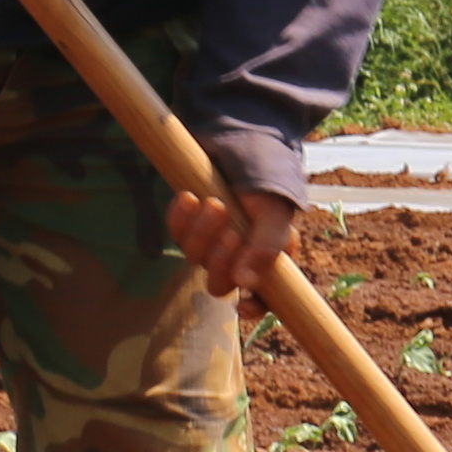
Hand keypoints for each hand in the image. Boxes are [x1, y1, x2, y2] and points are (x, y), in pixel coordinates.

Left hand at [167, 185, 300, 301]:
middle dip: (220, 260)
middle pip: (219, 284)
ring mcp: (209, 243)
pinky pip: (175, 232)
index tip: (242, 304)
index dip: (253, 307)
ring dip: (202, 232)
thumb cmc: (267, 181)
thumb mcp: (276, 212)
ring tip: (215, 203)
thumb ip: (267, 247)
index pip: (263, 299)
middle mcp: (237, 258)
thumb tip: (246, 283)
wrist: (242, 144)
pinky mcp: (187, 225)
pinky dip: (181, 216)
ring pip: (195, 258)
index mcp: (267, 261)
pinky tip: (189, 197)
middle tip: (231, 232)